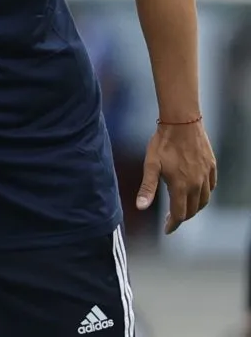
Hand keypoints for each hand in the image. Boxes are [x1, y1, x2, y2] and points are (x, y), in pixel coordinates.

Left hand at [136, 119, 216, 233]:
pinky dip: (204, 194)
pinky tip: (196, 192)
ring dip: (195, 208)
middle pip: (193, 210)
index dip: (173, 224)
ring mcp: (206, 175)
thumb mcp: (150, 165)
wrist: (182, 122)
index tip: (167, 230)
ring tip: (184, 208)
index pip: (180, 214)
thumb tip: (140, 207)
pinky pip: (211, 187)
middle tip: (172, 218)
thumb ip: (147, 188)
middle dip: (183, 217)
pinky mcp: (212, 166)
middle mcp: (197, 184)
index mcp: (181, 186)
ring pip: (204, 200)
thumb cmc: (163, 143)